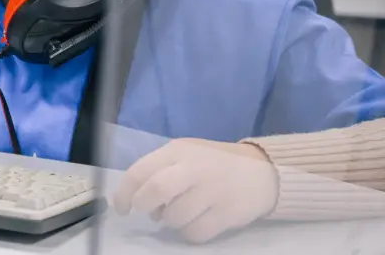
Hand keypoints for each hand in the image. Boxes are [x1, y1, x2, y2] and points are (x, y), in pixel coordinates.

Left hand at [112, 138, 278, 243]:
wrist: (262, 172)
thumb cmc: (213, 164)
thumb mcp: (186, 154)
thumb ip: (161, 169)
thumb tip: (137, 197)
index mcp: (179, 150)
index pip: (141, 170)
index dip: (124, 192)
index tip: (122, 207)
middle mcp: (196, 168)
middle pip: (157, 189)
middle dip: (145, 205)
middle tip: (149, 211)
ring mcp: (213, 191)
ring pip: (175, 217)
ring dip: (170, 221)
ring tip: (180, 212)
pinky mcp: (227, 214)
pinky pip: (194, 233)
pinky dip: (188, 232)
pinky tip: (196, 221)